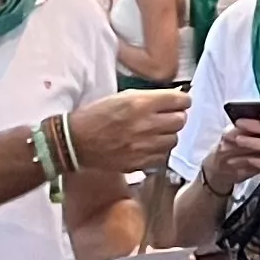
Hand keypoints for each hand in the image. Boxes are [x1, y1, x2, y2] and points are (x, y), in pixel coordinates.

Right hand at [63, 90, 188, 176]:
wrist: (76, 142)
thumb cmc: (95, 116)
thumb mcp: (121, 97)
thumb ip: (148, 98)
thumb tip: (172, 99)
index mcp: (140, 103)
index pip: (180, 101)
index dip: (183, 101)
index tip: (181, 103)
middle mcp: (146, 124)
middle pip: (180, 120)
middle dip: (176, 117)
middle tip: (167, 117)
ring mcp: (144, 146)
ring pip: (174, 139)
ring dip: (168, 135)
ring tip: (155, 133)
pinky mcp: (140, 162)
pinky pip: (162, 156)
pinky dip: (159, 151)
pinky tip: (148, 146)